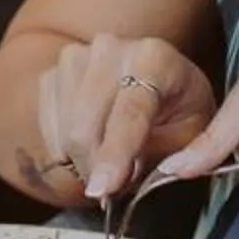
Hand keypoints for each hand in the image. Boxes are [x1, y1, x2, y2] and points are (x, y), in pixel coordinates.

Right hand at [40, 34, 219, 201]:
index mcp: (154, 58)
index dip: (115, 154)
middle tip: (115, 186)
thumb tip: (123, 178)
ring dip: (82, 161)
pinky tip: (88, 148)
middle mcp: (110, 48)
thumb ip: (166, 155)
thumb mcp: (192, 132)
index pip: (130, 112)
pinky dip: (65, 150)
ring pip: (64, 131)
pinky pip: (47, 127)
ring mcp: (76, 57)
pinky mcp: (52, 72)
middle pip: (85, 126)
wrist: (155, 80)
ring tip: (109, 162)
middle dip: (96, 167)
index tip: (104, 190)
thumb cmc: (178, 108)